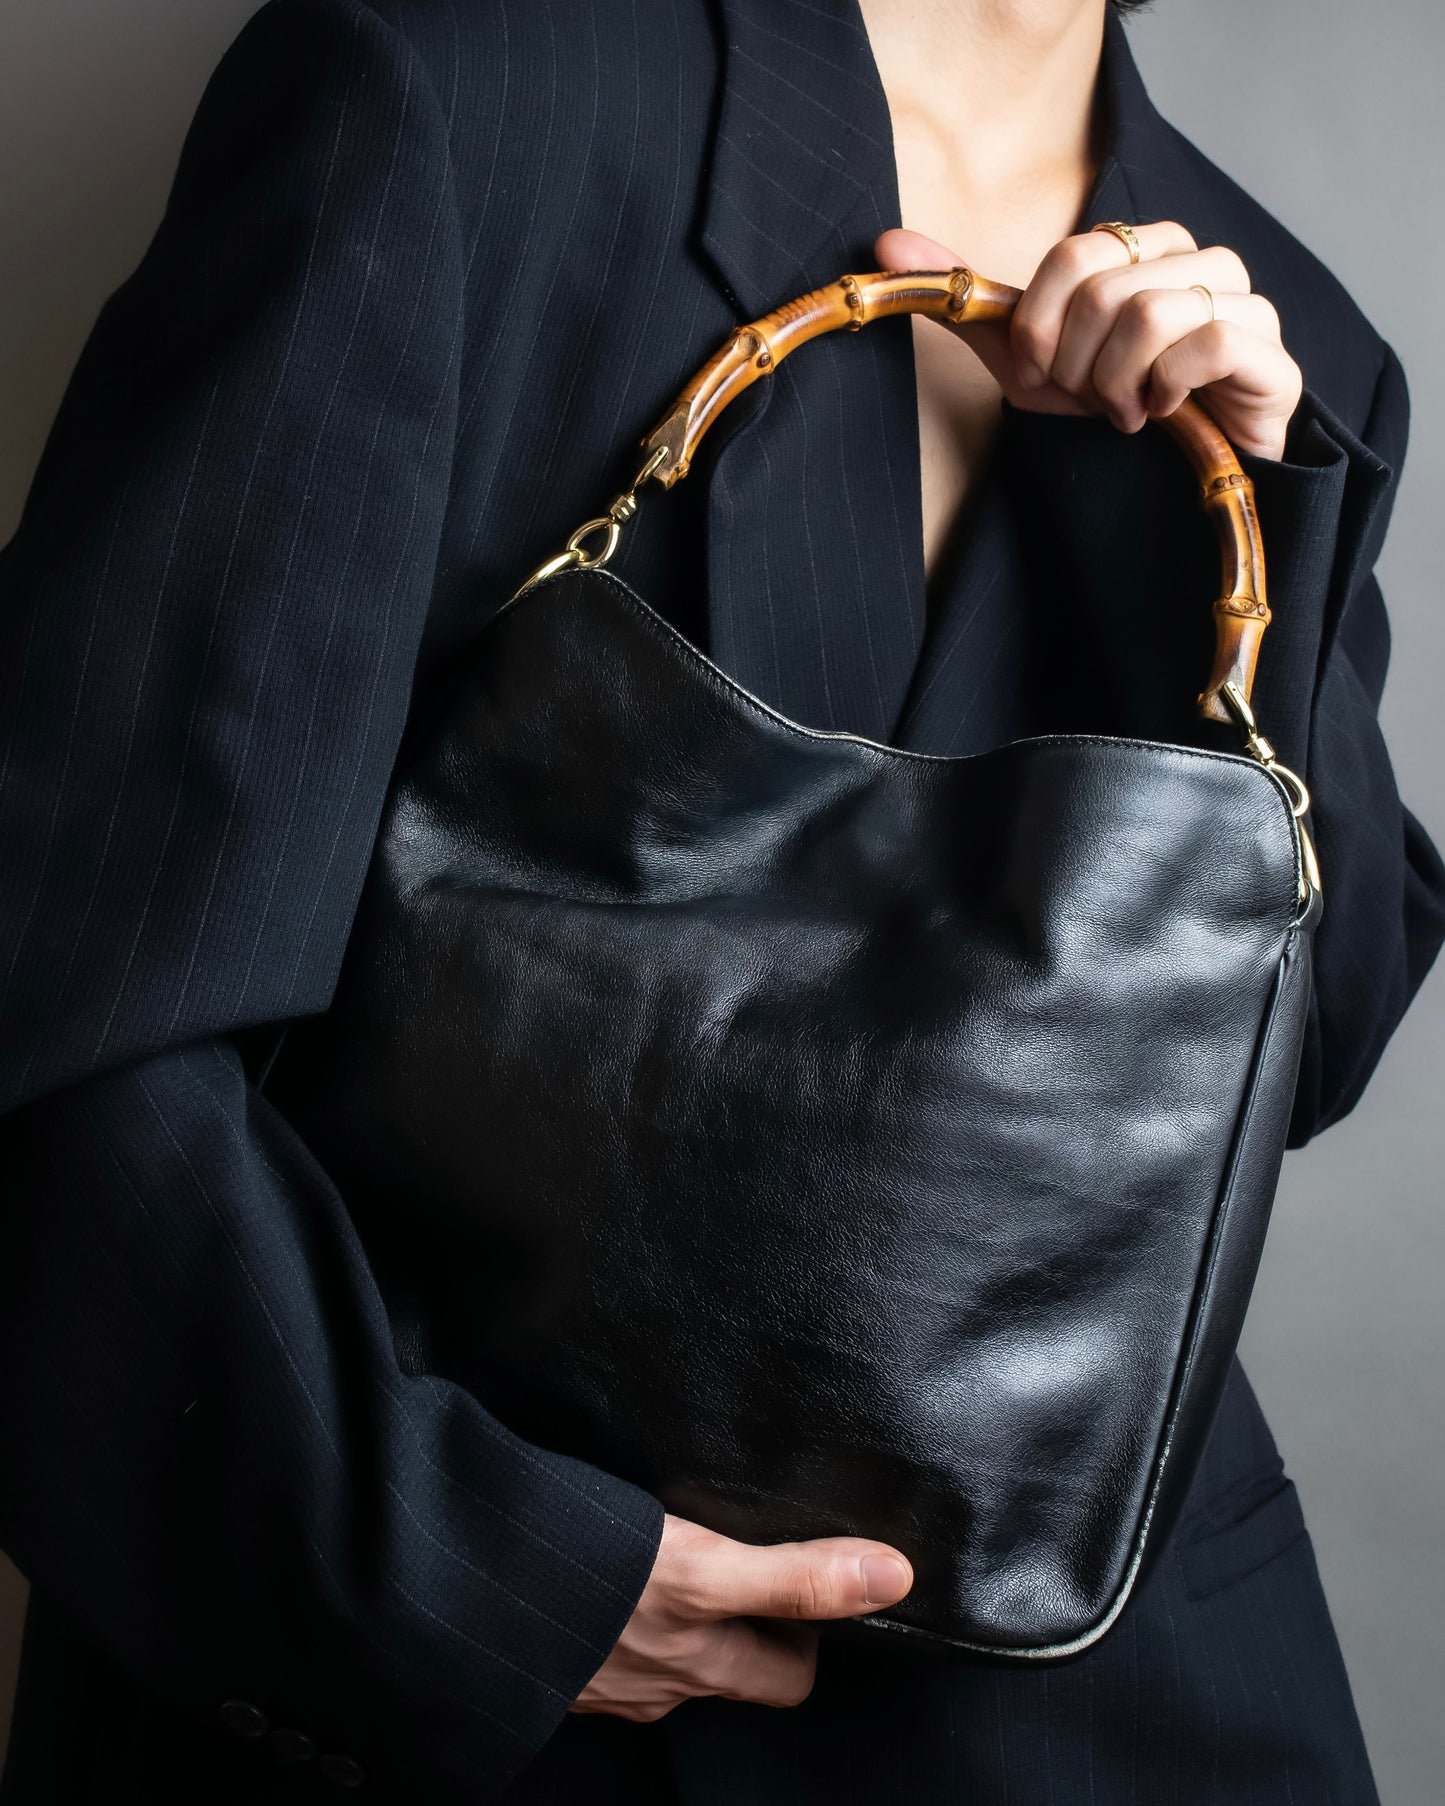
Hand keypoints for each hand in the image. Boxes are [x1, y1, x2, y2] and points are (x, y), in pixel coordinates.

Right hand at [571, 1512, 913, 1722]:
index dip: (814, 1629)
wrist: (454, 1590)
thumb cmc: (583, 1586)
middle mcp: (659, 1684)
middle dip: (755, 1617)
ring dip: (690, 1609)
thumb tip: (893, 1576)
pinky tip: (615, 1560)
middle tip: (758, 1545)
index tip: (814, 1568)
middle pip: (734, 1663)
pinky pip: (615, 1634)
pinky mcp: (557, 1646)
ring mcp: (604, 1673)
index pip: (789, 1675)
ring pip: (674, 1651)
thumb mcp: (701, 1571)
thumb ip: (792, 1578)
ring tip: (688, 1543)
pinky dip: (629, 1603)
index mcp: (700, 1668)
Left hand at [875, 221, 1301, 459]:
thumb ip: (969, 300)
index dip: (1043, 327)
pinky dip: (1166, 390)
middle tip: (1093, 400)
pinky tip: (1167, 415)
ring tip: (1127, 413)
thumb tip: (885, 245)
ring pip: (1151, 314)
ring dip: (1118, 385)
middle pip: (1106, 290)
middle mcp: (1202, 260)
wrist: (1177, 480)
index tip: (1047, 372)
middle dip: (1079, 367)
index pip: (1073, 255)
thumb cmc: (1110, 410)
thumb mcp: (1029, 360)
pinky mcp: (1271, 355)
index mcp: (1145, 248)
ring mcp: (1245, 303)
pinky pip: (1204, 344)